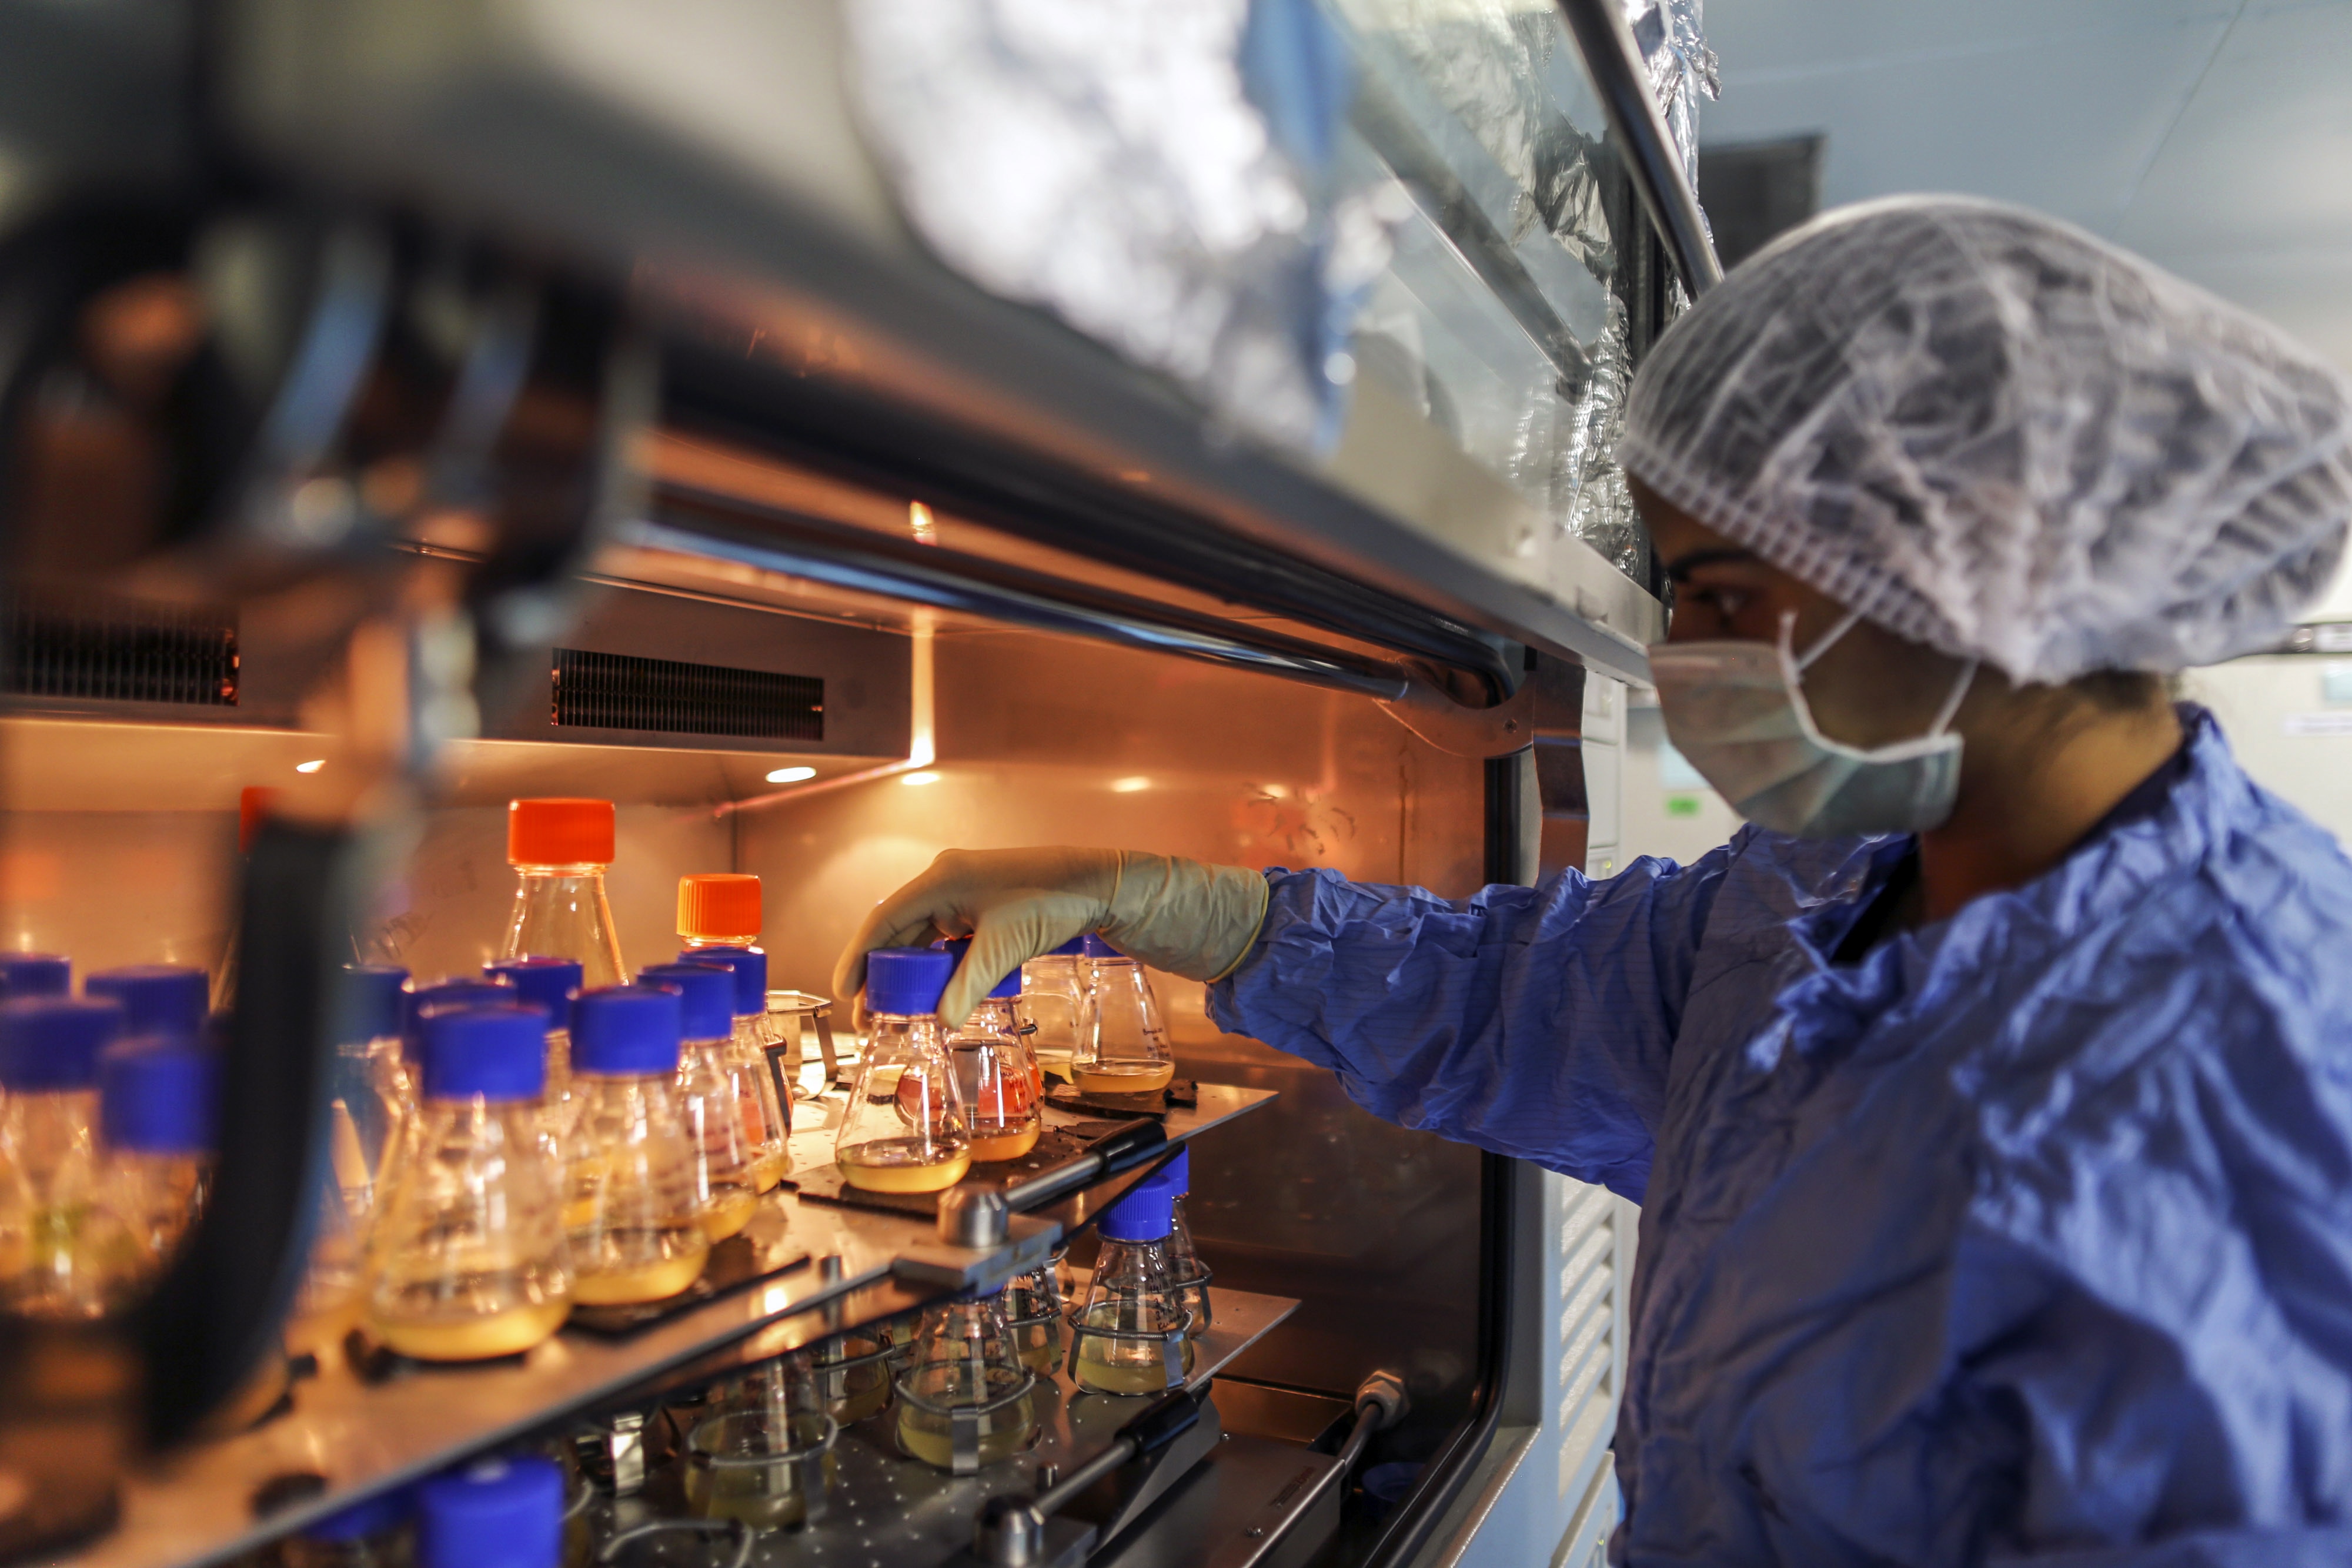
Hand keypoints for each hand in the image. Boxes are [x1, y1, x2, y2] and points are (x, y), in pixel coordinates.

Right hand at [832, 847, 1270, 1023]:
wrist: (1098, 886)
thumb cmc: (1052, 900)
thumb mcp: (1004, 946)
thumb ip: (968, 985)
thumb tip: (941, 1021)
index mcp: (939, 880)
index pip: (882, 921)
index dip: (857, 958)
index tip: (843, 992)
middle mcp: (944, 883)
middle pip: (897, 933)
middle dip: (880, 973)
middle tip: (868, 1013)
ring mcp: (962, 894)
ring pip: (922, 939)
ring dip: (909, 973)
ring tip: (897, 1010)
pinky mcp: (980, 908)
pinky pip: (946, 940)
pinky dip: (937, 967)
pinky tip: (936, 992)